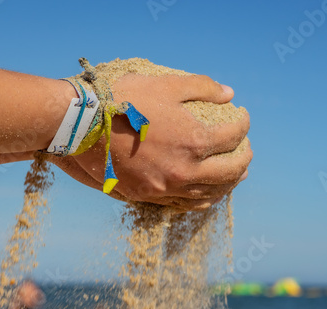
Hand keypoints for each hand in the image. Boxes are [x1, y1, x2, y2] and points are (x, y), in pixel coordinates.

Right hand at [71, 73, 251, 210]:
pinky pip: (184, 205)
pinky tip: (207, 194)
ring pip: (210, 193)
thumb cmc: (122, 99)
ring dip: (229, 184)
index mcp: (194, 141)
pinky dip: (202, 200)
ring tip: (237, 175)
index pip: (234, 135)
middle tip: (247, 149)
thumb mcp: (165, 84)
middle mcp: (185, 170)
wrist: (79, 126)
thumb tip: (229, 94)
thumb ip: (202, 88)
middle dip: (245, 157)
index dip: (244, 123)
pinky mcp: (148, 196)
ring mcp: (166, 187)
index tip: (243, 116)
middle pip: (231, 171)